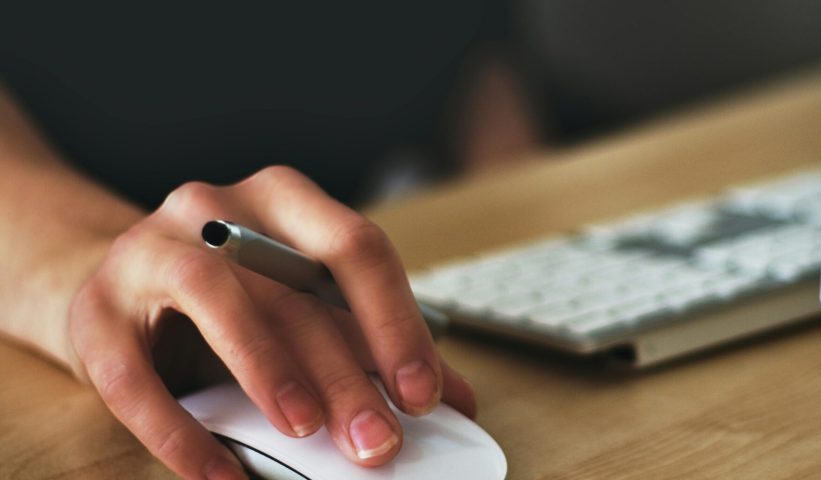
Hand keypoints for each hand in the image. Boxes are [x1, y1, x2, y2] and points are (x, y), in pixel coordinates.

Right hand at [67, 166, 475, 479]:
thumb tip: (454, 399)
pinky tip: (219, 474)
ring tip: (305, 430)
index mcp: (284, 201)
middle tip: (378, 441)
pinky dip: (179, 431)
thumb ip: (371, 344)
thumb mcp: (304, 307)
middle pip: (293, 288)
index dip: (395, 322)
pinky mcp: (94, 311)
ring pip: (215, 298)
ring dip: (268, 369)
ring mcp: (148, 250)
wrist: (117, 287)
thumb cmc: (232, 298)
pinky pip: (132, 374)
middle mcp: (216, 208)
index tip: (425, 393)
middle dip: (345, 373)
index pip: (355, 248)